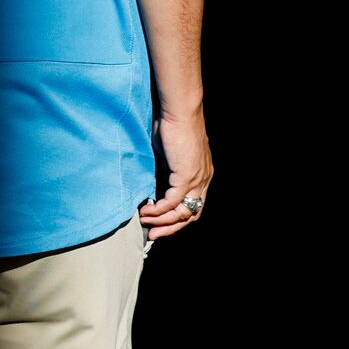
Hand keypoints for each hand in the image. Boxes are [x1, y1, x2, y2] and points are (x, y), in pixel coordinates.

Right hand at [140, 106, 211, 239]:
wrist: (180, 112)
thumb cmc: (172, 127)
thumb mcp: (169, 154)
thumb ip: (165, 171)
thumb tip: (153, 185)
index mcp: (202, 175)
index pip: (194, 206)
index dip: (178, 219)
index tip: (159, 225)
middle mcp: (203, 180)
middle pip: (192, 215)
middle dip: (171, 228)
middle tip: (153, 235)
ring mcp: (196, 179)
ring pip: (182, 211)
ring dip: (163, 222)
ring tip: (145, 224)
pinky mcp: (186, 176)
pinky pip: (172, 201)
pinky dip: (158, 210)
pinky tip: (145, 212)